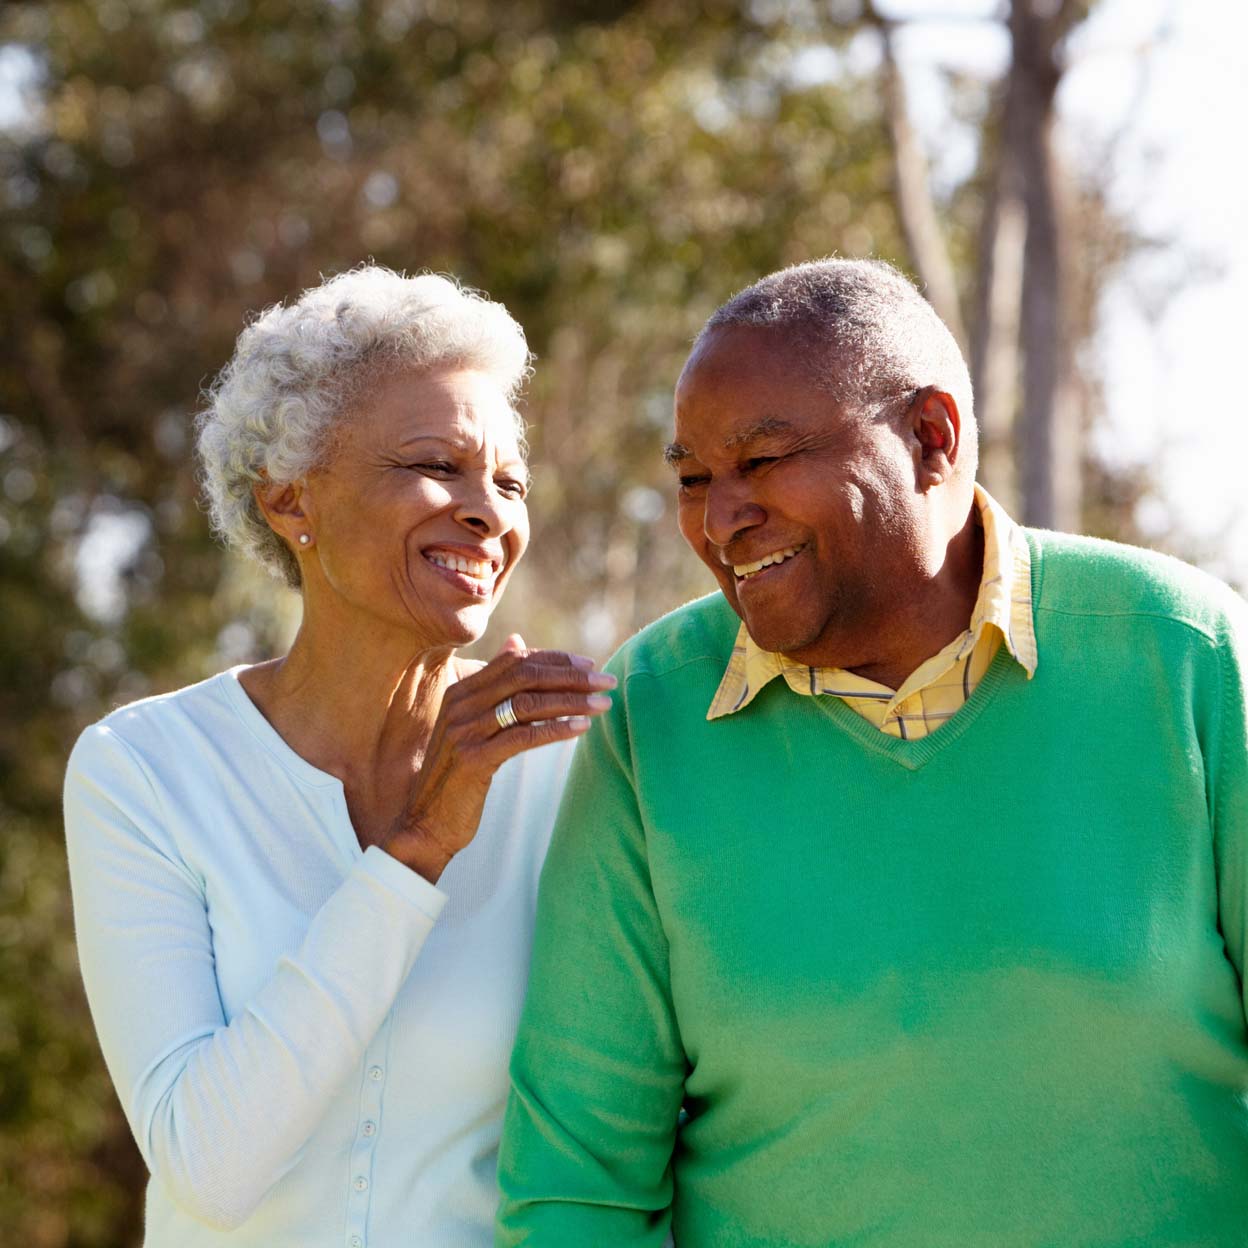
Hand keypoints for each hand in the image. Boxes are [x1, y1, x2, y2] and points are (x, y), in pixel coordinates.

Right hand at [381, 635, 614, 882]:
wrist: (426, 821)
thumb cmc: (457, 774)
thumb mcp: (472, 723)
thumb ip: (494, 686)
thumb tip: (517, 641)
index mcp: (461, 690)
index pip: (515, 660)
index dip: (555, 659)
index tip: (589, 665)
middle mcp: (460, 704)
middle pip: (525, 676)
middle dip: (571, 676)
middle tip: (605, 681)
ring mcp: (464, 731)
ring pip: (528, 703)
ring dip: (572, 701)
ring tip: (603, 704)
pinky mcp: (474, 759)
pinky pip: (524, 736)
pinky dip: (557, 730)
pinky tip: (582, 728)